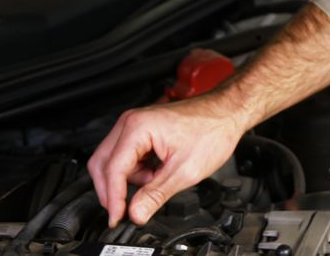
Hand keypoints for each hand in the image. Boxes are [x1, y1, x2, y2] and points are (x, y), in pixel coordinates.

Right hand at [88, 92, 246, 226]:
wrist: (227, 113)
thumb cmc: (212, 129)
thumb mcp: (185, 170)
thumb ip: (156, 194)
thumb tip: (136, 213)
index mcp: (137, 128)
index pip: (113, 169)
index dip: (113, 199)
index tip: (117, 217)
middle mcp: (131, 123)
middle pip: (103, 164)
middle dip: (113, 190)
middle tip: (123, 211)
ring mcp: (135, 126)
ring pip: (115, 162)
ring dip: (130, 180)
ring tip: (159, 180)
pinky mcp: (142, 131)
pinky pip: (128, 157)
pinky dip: (138, 172)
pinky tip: (159, 172)